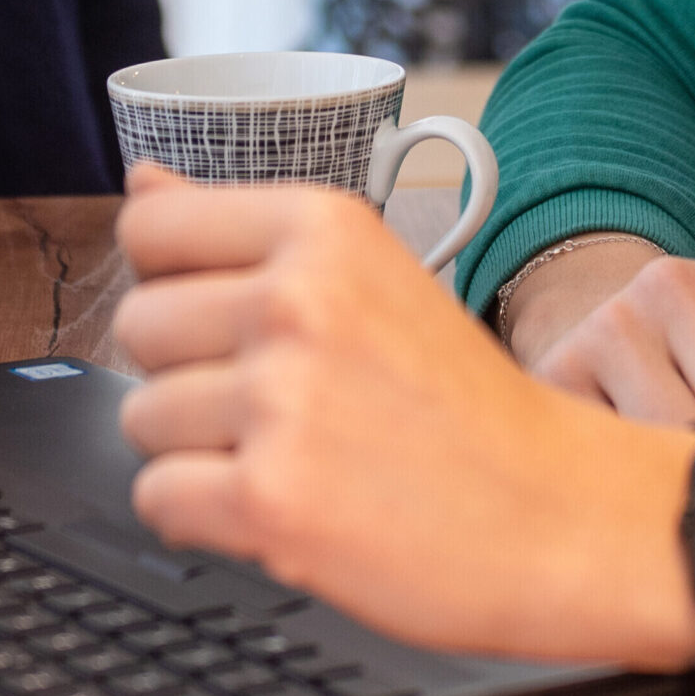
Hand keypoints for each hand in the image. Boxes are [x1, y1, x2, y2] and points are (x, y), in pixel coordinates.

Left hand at [112, 169, 694, 670]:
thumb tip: (143, 179)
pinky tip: (277, 506)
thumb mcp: (368, 273)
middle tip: (272, 398)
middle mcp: (296, 299)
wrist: (558, 512)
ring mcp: (281, 399)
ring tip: (289, 452)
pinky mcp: (271, 501)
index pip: (149, 225)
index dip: (170, 279)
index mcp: (321, 227)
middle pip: (137, 325)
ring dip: (197, 448)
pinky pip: (158, 497)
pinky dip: (202, 515)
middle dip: (186, 370)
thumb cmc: (464, 401)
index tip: (218, 312)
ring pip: (141, 417)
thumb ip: (244, 229)